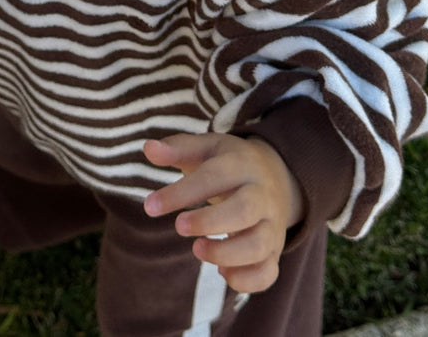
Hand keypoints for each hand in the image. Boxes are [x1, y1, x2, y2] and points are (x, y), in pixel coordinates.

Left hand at [142, 132, 303, 293]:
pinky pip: (267, 272)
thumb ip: (178, 148)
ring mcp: (271, 225)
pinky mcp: (274, 251)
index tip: (150, 206)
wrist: (278, 177)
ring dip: (226, 253)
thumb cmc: (230, 164)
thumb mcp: (208, 148)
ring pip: (259, 245)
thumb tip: (148, 148)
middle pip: (245, 210)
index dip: (182, 192)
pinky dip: (245, 280)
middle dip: (210, 222)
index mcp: (242, 165)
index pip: (214, 177)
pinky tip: (222, 272)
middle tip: (179, 226)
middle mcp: (262, 195)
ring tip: (197, 250)